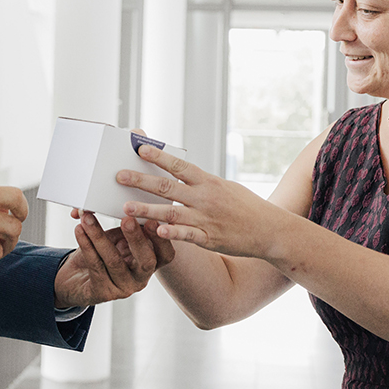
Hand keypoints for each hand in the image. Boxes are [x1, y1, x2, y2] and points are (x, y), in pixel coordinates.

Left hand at [52, 210, 175, 308]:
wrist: (76, 279)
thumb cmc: (102, 255)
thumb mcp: (118, 238)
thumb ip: (125, 225)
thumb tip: (123, 206)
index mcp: (151, 263)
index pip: (166, 254)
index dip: (162, 239)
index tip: (152, 219)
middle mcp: (141, 278)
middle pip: (146, 260)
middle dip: (136, 238)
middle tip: (127, 219)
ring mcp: (123, 288)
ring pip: (114, 261)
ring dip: (99, 236)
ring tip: (88, 218)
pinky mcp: (103, 293)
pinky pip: (95, 265)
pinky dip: (86, 244)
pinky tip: (80, 230)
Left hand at [116, 144, 289, 258]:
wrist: (270, 230)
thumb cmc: (245, 206)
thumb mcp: (224, 187)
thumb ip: (200, 182)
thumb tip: (178, 171)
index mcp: (208, 182)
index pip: (178, 165)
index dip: (158, 156)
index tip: (138, 148)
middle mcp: (205, 198)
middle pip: (167, 187)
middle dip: (141, 181)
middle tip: (118, 176)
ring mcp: (206, 219)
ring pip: (171, 213)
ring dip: (147, 210)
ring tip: (125, 208)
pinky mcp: (209, 239)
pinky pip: (187, 236)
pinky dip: (172, 233)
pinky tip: (156, 232)